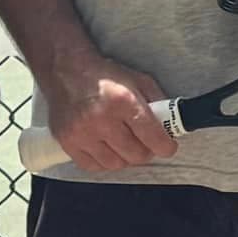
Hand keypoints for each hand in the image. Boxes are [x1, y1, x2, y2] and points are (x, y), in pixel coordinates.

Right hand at [40, 52, 177, 170]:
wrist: (67, 70)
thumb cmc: (104, 74)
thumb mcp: (138, 79)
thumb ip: (157, 101)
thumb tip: (170, 124)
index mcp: (124, 101)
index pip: (153, 137)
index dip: (166, 146)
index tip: (168, 147)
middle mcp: (103, 119)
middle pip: (135, 155)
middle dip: (146, 151)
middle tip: (145, 143)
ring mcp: (83, 133)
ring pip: (115, 164)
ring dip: (124, 157)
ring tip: (124, 144)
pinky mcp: (67, 142)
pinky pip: (92, 166)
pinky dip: (103, 161)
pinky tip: (106, 148)